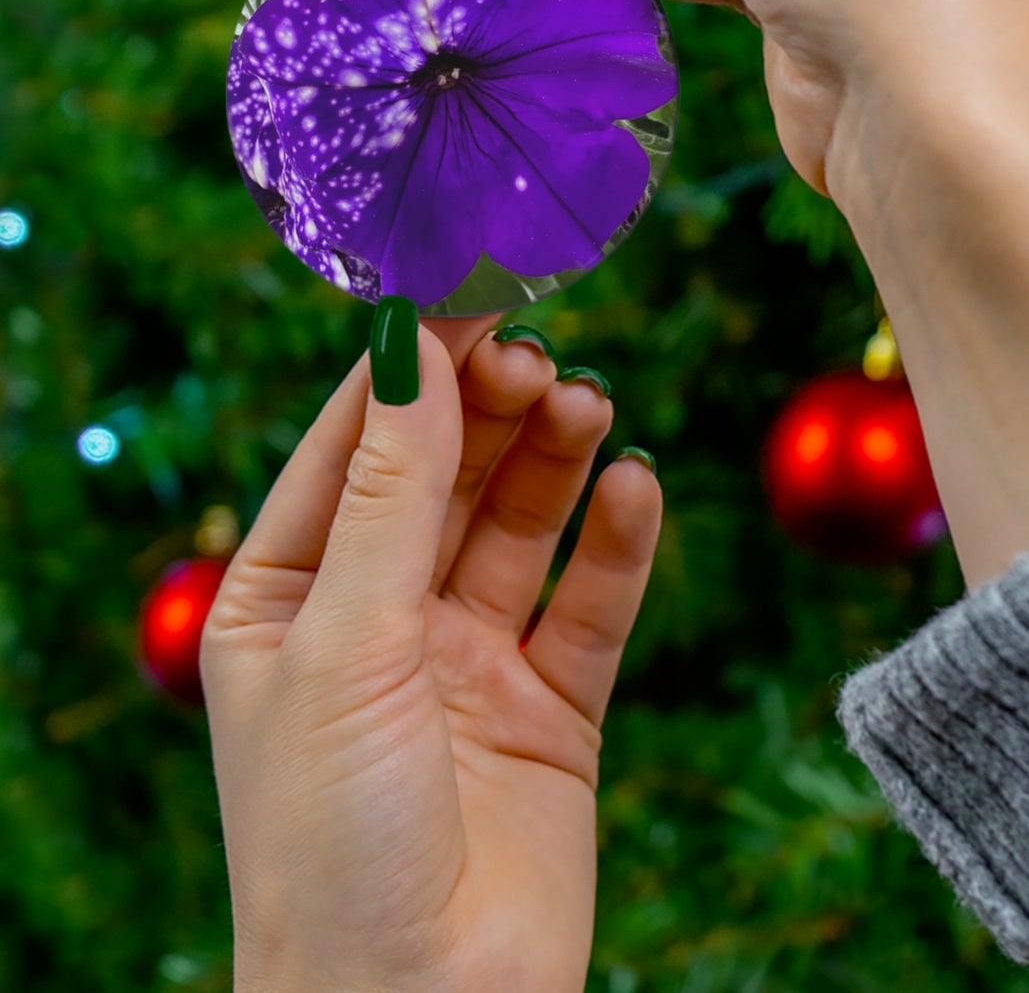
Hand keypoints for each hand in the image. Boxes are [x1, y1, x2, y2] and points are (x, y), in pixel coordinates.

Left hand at [201, 315, 661, 992]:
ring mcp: (468, 661)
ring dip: (555, 460)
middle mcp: (379, 620)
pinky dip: (616, 543)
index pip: (353, 449)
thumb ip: (391, 495)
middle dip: (490, 411)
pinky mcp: (552, 707)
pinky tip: (635, 489)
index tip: (469, 292)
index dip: (410, 370)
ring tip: (588, 406)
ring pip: (521, 526)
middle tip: (539, 357)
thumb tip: (413, 349)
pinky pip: (590, 603)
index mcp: (289, 600)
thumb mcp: (346, 645)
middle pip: (446, 475)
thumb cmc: (332, 841)